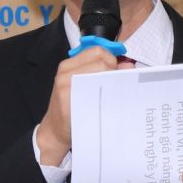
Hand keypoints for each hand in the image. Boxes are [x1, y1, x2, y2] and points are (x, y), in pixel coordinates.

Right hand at [36, 46, 119, 164]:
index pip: (98, 51)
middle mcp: (65, 73)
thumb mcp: (81, 85)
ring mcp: (66, 87)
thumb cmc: (71, 107)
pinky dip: (107, 97)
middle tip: (117, 87)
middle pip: (102, 62)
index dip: (112, 60)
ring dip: (113, 84)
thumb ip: (101, 72)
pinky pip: (96, 93)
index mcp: (68, 65)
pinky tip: (108, 104)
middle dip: (115, 73)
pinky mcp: (69, 102)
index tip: (116, 72)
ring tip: (114, 95)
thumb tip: (128, 65)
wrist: (54, 130)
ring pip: (101, 75)